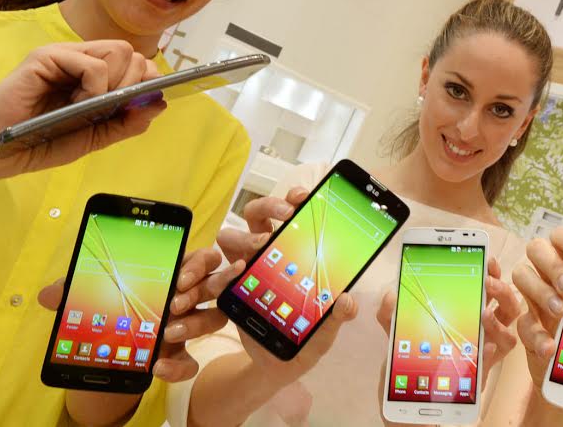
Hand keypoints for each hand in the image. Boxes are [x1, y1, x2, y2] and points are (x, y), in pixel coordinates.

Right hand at [0, 41, 164, 177]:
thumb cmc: (40, 142)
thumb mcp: (95, 137)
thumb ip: (127, 122)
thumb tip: (159, 103)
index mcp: (93, 74)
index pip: (137, 61)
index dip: (147, 80)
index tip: (139, 103)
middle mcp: (81, 59)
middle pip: (133, 53)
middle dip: (131, 85)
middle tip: (103, 107)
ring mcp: (65, 55)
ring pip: (120, 51)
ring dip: (112, 85)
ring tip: (83, 105)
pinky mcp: (48, 57)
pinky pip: (95, 64)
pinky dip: (95, 88)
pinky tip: (76, 102)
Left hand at [38, 247, 244, 382]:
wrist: (106, 352)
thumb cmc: (107, 310)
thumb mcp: (90, 296)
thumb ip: (74, 291)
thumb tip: (49, 295)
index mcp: (173, 271)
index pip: (202, 258)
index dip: (200, 264)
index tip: (181, 277)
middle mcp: (186, 297)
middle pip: (215, 284)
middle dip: (201, 291)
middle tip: (175, 304)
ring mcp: (187, 325)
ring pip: (214, 318)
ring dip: (196, 323)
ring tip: (168, 333)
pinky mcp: (180, 356)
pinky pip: (192, 361)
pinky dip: (179, 366)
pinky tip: (158, 367)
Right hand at [216, 187, 357, 386]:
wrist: (279, 366)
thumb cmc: (306, 338)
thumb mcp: (326, 329)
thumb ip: (337, 315)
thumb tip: (347, 300)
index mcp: (293, 251)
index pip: (289, 213)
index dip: (293, 199)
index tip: (303, 196)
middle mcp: (266, 253)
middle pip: (256, 213)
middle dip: (268, 207)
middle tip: (285, 217)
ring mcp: (244, 269)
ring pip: (230, 237)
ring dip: (243, 238)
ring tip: (260, 249)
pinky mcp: (227, 291)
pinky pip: (215, 274)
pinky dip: (221, 272)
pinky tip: (234, 276)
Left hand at [375, 256, 520, 389]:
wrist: (412, 404)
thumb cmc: (412, 364)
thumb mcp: (397, 335)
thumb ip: (390, 314)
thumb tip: (391, 294)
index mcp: (464, 313)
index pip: (484, 286)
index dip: (491, 270)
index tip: (487, 258)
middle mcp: (479, 329)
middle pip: (505, 304)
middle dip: (502, 289)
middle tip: (489, 280)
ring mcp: (483, 350)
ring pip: (509, 329)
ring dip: (502, 317)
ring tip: (485, 312)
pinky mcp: (482, 372)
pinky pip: (497, 359)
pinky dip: (494, 348)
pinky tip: (486, 345)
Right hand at [512, 227, 562, 390]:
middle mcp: (550, 274)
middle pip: (537, 249)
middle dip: (552, 263)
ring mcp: (535, 298)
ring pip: (522, 275)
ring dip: (540, 291)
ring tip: (561, 310)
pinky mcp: (527, 326)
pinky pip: (522, 322)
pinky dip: (535, 333)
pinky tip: (550, 346)